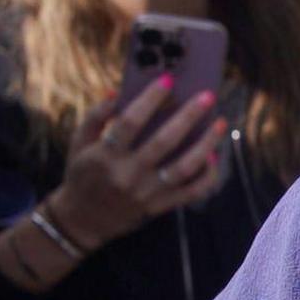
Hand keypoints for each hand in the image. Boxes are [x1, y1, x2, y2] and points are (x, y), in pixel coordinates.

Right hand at [47, 74, 225, 248]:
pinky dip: (206, 175)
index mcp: (105, 156)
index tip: (168, 79)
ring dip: (206, 144)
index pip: (130, 122)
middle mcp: (127, 175)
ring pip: (183, 168)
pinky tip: (214, 156)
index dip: (149, 99)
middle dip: (188, 116)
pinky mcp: (158, 207)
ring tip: (220, 123)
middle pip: (164, 142)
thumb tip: (116, 91)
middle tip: (207, 95)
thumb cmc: (82, 173)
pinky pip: (190, 192)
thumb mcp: (79, 143)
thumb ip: (96, 116)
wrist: (82, 220)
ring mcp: (145, 193)